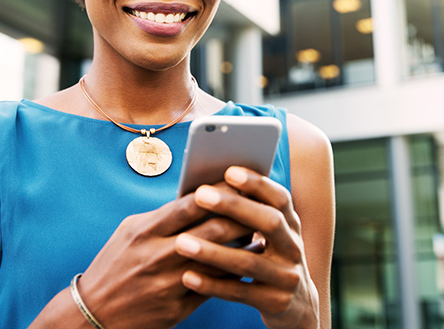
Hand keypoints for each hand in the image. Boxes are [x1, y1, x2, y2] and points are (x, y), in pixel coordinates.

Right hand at [75, 188, 251, 328]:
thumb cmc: (114, 264)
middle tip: (257, 203)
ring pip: (220, 259)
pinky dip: (234, 271)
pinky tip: (247, 259)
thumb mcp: (130, 231)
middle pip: (212, 230)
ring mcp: (170, 284)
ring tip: (260, 229)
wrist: (96, 313)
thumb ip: (162, 216)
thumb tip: (196, 199)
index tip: (237, 181)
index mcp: (145, 231)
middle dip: (239, 214)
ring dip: (244, 243)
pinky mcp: (178, 308)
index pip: (190, 205)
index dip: (218, 192)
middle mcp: (159, 255)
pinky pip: (215, 287)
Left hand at [174, 167, 319, 328]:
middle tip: (200, 194)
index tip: (229, 171)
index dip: (257, 183)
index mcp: (291, 223)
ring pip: (248, 262)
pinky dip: (212, 284)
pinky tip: (188, 276)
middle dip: (234, 206)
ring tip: (181, 242)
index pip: (279, 198)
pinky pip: (239, 292)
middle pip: (269, 222)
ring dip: (212, 251)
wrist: (297, 305)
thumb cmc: (269, 254)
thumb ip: (248, 210)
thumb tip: (209, 181)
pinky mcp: (275, 303)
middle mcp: (293, 247)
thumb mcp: (268, 232)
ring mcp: (287, 277)